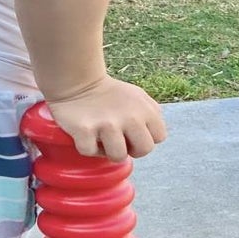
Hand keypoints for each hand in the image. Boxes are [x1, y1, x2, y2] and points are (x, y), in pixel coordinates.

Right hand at [44, 77, 167, 160]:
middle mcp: (130, 117)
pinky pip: (90, 152)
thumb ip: (152, 114)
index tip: (131, 133)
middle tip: (118, 140)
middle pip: (144, 150)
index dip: (144, 138)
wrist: (79, 82)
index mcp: (145, 109)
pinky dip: (87, 147)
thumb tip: (155, 136)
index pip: (159, 137)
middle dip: (131, 149)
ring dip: (108, 151)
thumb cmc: (110, 94)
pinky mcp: (85, 129)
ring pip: (118, 156)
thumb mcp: (139, 97)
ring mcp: (107, 124)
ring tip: (102, 139)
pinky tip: (87, 136)